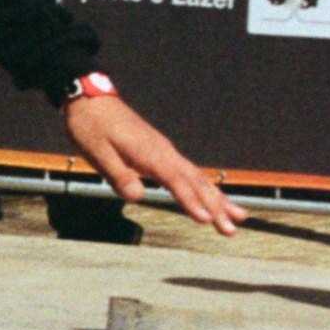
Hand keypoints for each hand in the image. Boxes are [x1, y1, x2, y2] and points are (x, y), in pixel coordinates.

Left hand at [63, 90, 245, 234]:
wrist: (90, 100)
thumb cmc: (91, 126)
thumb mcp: (96, 153)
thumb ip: (118, 175)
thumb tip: (137, 196)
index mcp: (149, 153)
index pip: (177, 181)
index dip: (191, 202)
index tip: (206, 220)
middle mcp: (164, 152)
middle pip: (196, 182)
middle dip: (216, 207)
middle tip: (232, 229)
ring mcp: (165, 152)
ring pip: (198, 178)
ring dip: (218, 199)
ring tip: (238, 217)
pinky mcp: (161, 153)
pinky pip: (189, 173)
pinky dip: (205, 188)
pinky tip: (214, 199)